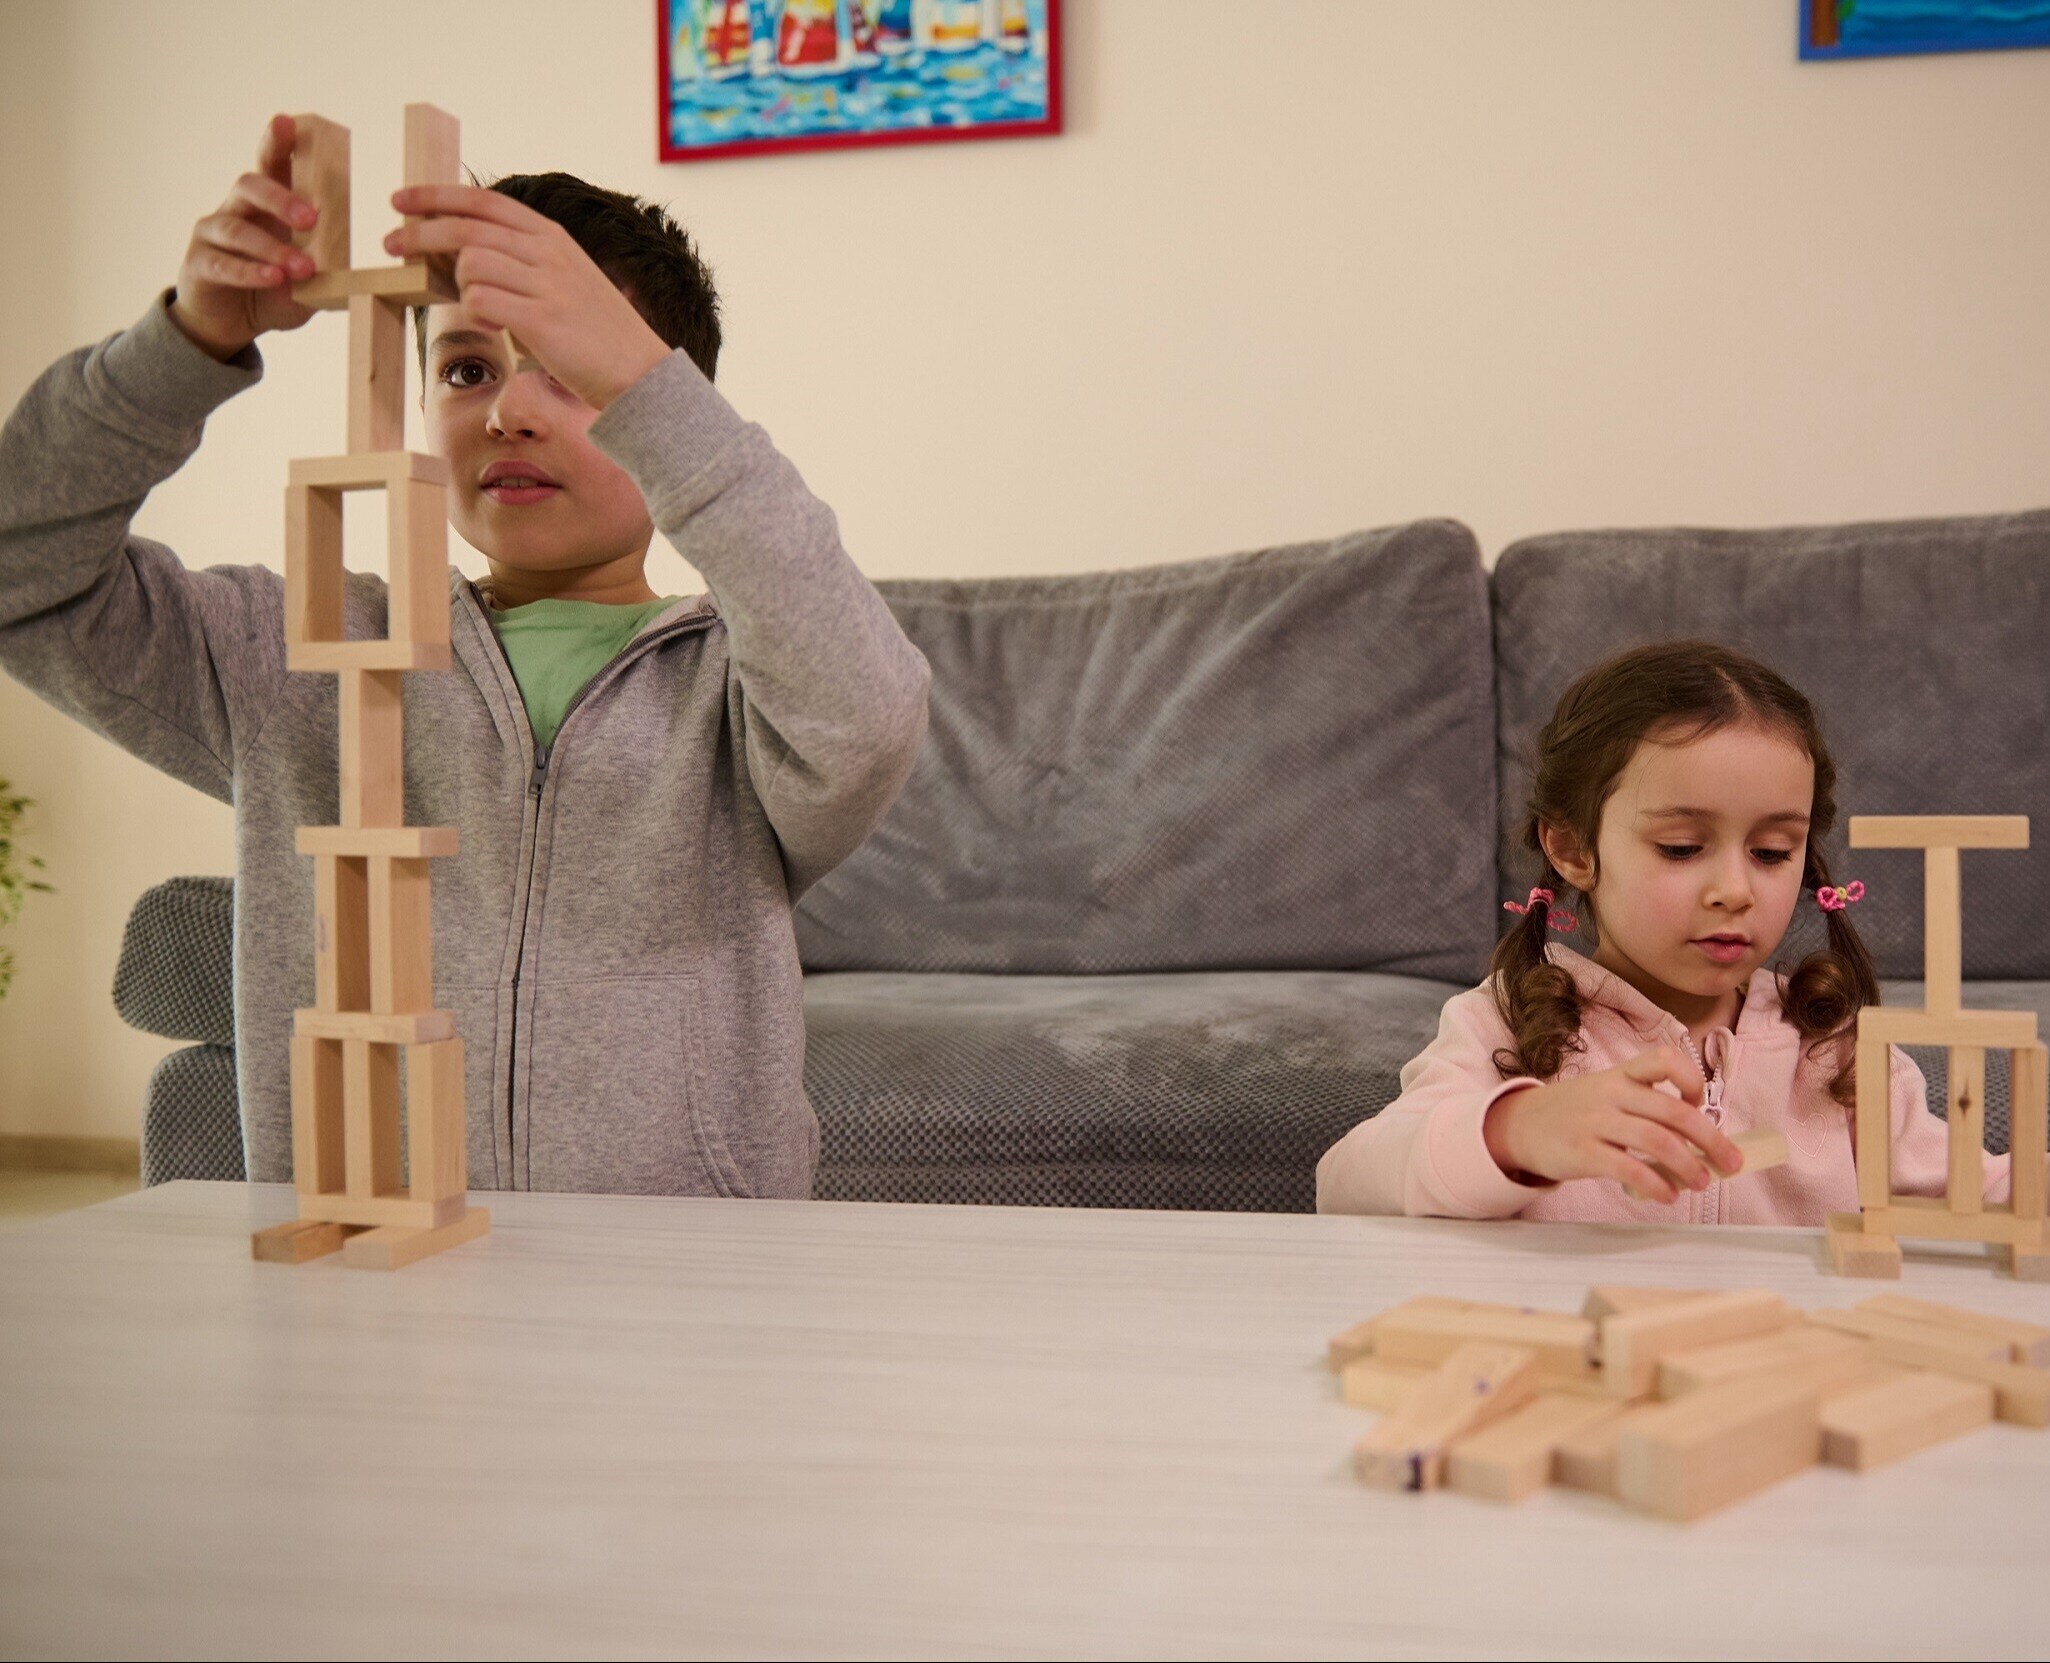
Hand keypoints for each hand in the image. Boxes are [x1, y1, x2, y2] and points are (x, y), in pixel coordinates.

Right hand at [168, 114, 319, 360]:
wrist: (230, 324)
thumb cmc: (272, 292)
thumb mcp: (309, 282)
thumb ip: (331, 272)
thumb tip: (370, 276)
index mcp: (265, 205)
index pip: (270, 164)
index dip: (276, 141)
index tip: (288, 122)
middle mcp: (235, 209)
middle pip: (250, 185)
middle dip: (281, 198)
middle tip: (312, 219)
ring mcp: (212, 234)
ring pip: (237, 228)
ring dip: (273, 249)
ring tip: (302, 269)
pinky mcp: (199, 263)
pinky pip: (222, 262)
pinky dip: (250, 271)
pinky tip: (273, 279)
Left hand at [383, 186, 671, 410]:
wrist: (640, 374)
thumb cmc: (597, 334)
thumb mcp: (564, 280)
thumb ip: (522, 261)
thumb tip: (465, 255)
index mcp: (552, 237)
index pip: (482, 200)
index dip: (436, 196)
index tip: (401, 200)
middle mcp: (548, 253)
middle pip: (465, 227)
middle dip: (419, 232)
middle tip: (390, 243)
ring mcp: (546, 285)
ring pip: (469, 264)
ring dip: (456, 284)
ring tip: (473, 305)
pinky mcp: (541, 320)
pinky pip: (481, 301)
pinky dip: (473, 312)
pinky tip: (490, 324)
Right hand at [1483, 1045, 1744, 1204]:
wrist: (1521, 1125)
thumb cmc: (1576, 1112)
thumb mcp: (1607, 1094)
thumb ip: (1647, 1110)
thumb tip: (1701, 1148)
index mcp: (1622, 1074)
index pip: (1665, 1060)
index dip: (1693, 1082)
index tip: (1701, 1107)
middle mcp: (1611, 1093)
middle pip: (1674, 1112)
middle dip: (1711, 1140)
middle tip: (1730, 1164)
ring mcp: (1595, 1122)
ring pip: (1656, 1140)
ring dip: (1688, 1166)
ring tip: (1701, 1183)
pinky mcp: (1582, 1152)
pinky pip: (1628, 1168)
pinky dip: (1657, 1185)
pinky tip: (1667, 1195)